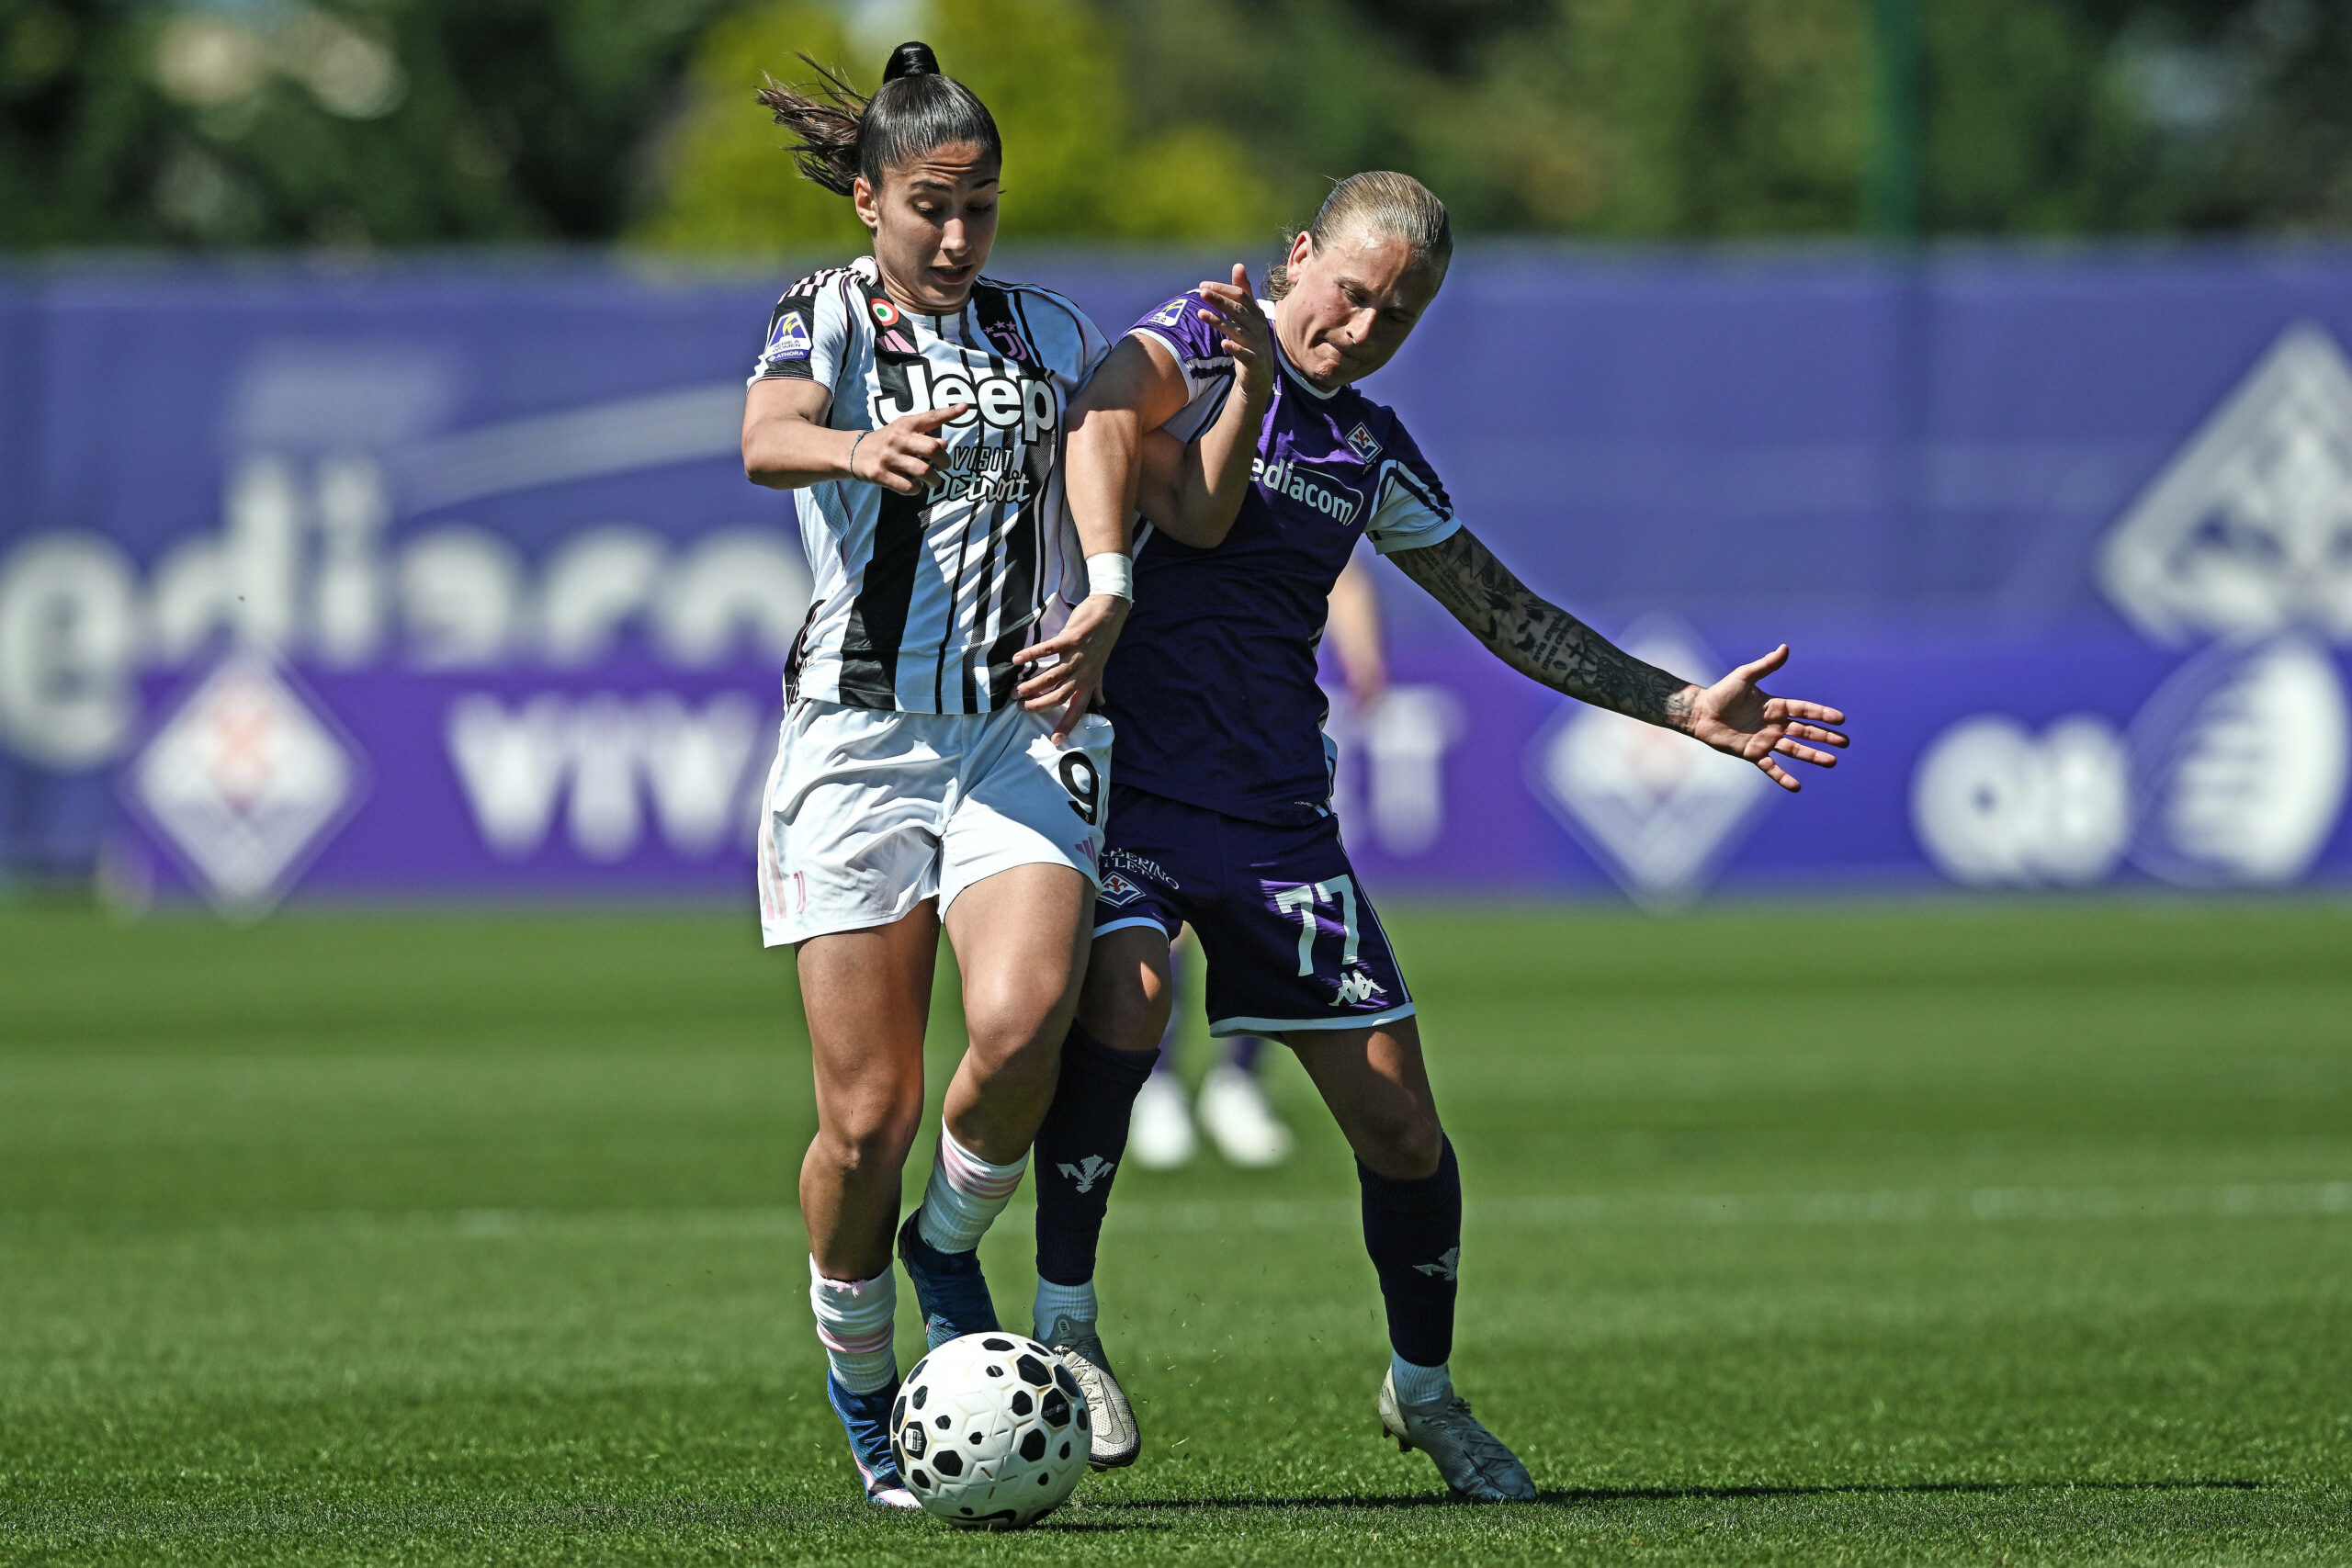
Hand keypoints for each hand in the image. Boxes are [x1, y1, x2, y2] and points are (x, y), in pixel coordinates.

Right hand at [851, 403, 963, 493]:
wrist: (853, 452)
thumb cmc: (886, 441)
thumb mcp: (903, 431)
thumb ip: (924, 435)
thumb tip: (944, 445)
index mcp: (905, 424)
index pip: (931, 416)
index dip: (949, 412)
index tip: (966, 407)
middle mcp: (897, 438)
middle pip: (932, 449)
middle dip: (944, 461)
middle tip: (944, 467)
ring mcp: (889, 457)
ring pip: (923, 472)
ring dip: (934, 480)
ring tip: (932, 480)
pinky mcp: (880, 474)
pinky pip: (908, 487)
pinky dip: (917, 489)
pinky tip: (915, 485)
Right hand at [1014, 592, 1131, 741]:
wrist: (1109, 612)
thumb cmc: (1102, 641)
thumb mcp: (1101, 667)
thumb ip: (1098, 686)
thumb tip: (1102, 703)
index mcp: (1090, 681)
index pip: (1078, 708)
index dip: (1067, 725)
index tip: (1056, 740)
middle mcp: (1084, 672)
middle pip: (1060, 695)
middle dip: (1039, 704)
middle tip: (1021, 707)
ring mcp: (1078, 655)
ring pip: (1052, 676)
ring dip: (1032, 685)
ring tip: (1016, 690)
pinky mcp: (1071, 638)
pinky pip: (1048, 649)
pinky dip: (1031, 654)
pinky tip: (1017, 660)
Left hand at [1197, 264, 1272, 402]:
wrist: (1260, 376)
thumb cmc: (1251, 341)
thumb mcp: (1247, 316)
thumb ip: (1243, 292)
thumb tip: (1238, 265)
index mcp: (1255, 314)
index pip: (1240, 296)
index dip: (1223, 289)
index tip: (1203, 285)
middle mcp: (1258, 327)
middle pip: (1238, 310)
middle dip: (1220, 300)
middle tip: (1201, 292)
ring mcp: (1257, 344)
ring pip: (1238, 330)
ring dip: (1219, 322)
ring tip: (1201, 314)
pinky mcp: (1255, 362)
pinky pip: (1244, 354)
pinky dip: (1235, 349)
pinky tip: (1223, 344)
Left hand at [1682, 644, 1848, 791]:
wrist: (1700, 713)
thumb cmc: (1722, 692)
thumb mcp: (1745, 676)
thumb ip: (1766, 665)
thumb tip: (1785, 647)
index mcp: (1776, 706)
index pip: (1805, 710)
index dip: (1822, 714)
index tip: (1840, 719)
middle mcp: (1775, 724)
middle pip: (1805, 731)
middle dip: (1825, 737)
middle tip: (1845, 742)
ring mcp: (1765, 740)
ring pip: (1794, 750)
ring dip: (1813, 756)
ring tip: (1831, 762)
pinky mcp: (1753, 753)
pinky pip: (1771, 767)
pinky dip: (1782, 777)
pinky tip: (1796, 786)